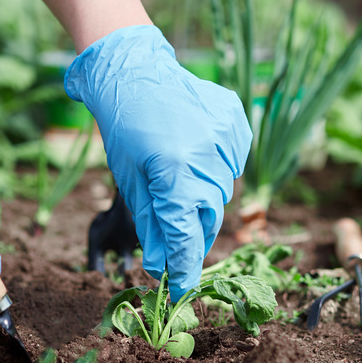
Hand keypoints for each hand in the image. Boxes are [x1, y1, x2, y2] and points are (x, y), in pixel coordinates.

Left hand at [65, 25, 251, 301]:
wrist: (135, 73)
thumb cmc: (124, 129)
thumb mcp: (130, 181)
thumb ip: (151, 224)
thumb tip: (161, 266)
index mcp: (174, 173)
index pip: (185, 235)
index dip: (184, 267)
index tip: (181, 289)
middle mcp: (206, 156)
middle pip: (209, 217)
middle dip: (193, 233)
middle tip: (179, 238)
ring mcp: (226, 137)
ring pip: (223, 191)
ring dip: (204, 197)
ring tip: (181, 177)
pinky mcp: (236, 122)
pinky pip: (233, 162)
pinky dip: (217, 168)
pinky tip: (196, 153)